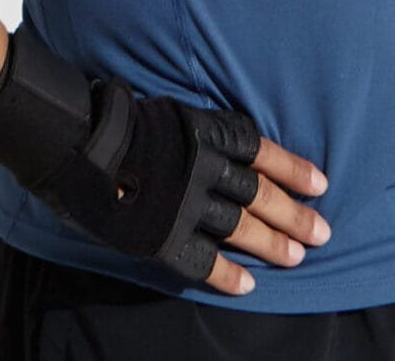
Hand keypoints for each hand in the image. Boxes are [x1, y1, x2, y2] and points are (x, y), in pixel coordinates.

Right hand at [0, 25, 330, 297]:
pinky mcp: (161, 236)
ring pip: (241, 228)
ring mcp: (184, 204)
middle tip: (324, 230)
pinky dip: (229, 274)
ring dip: (274, 243)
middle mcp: (202, 168)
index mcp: (205, 132)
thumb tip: (229, 147)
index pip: (261, 151)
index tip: (321, 182)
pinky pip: (203, 261)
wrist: (71, 139)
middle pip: (259, 195)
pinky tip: (250, 284)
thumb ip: (199, 132)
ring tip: (299, 255)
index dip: (293, 168)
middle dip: (295, 214)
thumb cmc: (114, 118)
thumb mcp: (168, 110)